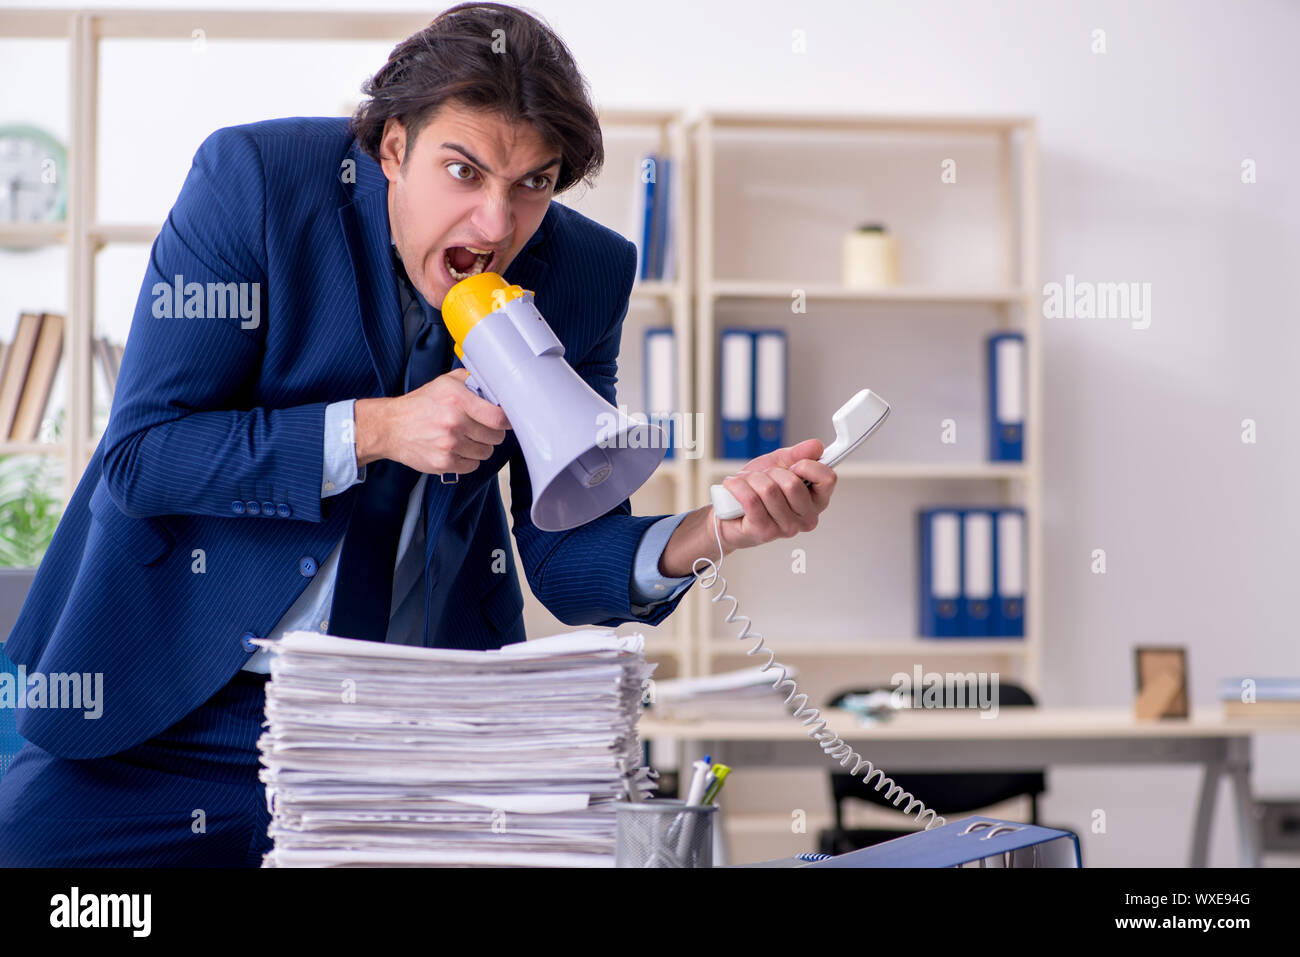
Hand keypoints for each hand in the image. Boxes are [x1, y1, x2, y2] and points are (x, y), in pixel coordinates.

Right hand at [355, 368, 511, 474]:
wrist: (390, 427)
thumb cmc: (419, 405)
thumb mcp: (444, 383)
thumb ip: (471, 380)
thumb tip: (495, 384)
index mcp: (458, 400)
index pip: (499, 417)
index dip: (506, 421)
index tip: (504, 421)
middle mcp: (454, 422)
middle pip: (495, 437)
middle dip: (491, 433)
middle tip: (479, 428)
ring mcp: (449, 444)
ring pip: (485, 452)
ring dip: (479, 447)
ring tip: (465, 438)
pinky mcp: (443, 462)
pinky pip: (472, 466)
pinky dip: (468, 460)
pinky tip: (456, 449)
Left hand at [716, 438, 836, 551]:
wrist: (730, 512)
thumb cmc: (756, 490)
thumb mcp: (778, 464)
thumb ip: (798, 454)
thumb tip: (816, 447)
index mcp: (817, 501)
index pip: (827, 478)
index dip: (807, 466)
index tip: (794, 465)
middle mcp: (807, 518)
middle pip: (792, 483)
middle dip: (771, 472)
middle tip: (763, 477)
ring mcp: (787, 528)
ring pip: (769, 489)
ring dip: (751, 479)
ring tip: (747, 484)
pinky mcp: (764, 532)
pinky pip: (750, 499)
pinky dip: (736, 486)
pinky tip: (733, 485)